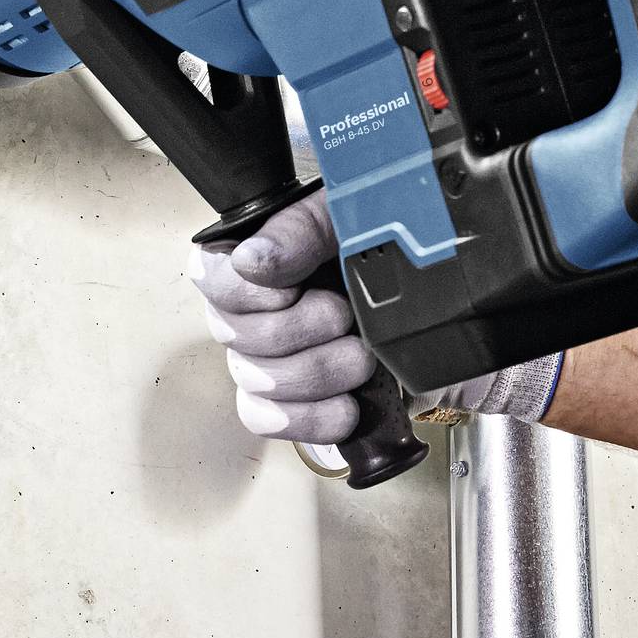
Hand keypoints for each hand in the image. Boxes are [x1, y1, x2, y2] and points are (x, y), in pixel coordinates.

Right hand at [188, 191, 566, 445]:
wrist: (427, 302)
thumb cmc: (378, 250)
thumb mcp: (348, 217)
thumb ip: (300, 228)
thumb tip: (253, 260)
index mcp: (249, 257)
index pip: (210, 277)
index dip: (247, 291)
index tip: (294, 287)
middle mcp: (244, 310)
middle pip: (237, 336)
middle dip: (301, 331)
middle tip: (343, 315)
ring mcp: (259, 360)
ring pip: (257, 382)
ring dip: (318, 373)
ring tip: (360, 358)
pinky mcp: (283, 404)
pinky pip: (268, 420)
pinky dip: (312, 417)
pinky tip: (346, 405)